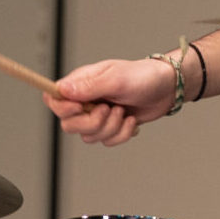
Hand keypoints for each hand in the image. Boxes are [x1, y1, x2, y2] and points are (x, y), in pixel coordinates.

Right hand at [44, 58, 175, 145]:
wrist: (166, 89)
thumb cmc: (142, 77)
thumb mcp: (116, 78)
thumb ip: (89, 86)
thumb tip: (62, 90)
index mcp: (81, 83)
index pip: (53, 99)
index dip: (62, 108)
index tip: (80, 107)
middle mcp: (85, 100)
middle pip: (68, 125)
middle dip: (92, 123)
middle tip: (109, 109)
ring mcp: (96, 115)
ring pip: (88, 137)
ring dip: (110, 128)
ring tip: (124, 112)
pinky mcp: (110, 127)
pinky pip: (106, 141)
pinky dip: (122, 134)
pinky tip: (131, 121)